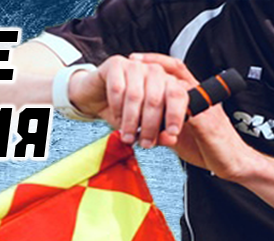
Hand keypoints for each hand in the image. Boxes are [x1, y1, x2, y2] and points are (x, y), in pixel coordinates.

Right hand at [67, 55, 188, 147]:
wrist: (95, 96)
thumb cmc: (123, 110)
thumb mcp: (144, 126)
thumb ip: (160, 133)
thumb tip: (170, 138)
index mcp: (167, 82)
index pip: (178, 95)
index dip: (176, 114)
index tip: (172, 132)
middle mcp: (154, 71)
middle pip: (156, 99)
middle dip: (150, 125)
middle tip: (145, 143)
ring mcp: (135, 66)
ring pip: (135, 96)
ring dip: (131, 121)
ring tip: (128, 135)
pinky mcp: (116, 64)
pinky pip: (117, 88)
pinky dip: (116, 107)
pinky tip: (116, 115)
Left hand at [130, 53, 268, 182]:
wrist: (236, 162)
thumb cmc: (210, 148)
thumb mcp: (180, 134)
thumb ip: (162, 125)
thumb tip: (140, 126)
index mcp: (196, 95)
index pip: (175, 68)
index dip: (155, 61)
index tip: (136, 60)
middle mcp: (202, 96)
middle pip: (174, 72)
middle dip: (150, 70)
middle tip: (131, 72)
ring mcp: (206, 106)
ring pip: (176, 89)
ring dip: (153, 101)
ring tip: (139, 109)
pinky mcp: (208, 122)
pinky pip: (186, 110)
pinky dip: (167, 115)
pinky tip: (156, 123)